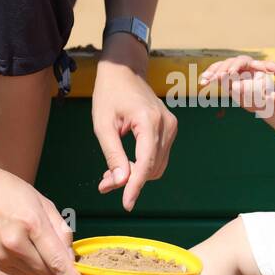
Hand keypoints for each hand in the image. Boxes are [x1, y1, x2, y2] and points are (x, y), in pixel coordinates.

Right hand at [0, 162, 94, 274]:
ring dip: (43, 264)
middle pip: (50, 272)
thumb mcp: (43, 202)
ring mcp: (2, 256)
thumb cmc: (10, 191)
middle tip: (52, 242)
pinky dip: (29, 264)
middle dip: (59, 264)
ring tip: (32, 239)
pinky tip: (22, 245)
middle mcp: (15, 245)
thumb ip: (61, 230)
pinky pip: (22, 273)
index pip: (59, 262)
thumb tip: (71, 257)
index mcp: (32, 225)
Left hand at [92, 40, 177, 211]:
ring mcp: (171, 127)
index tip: (126, 204)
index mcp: (149, 121)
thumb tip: (120, 182)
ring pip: (157, 165)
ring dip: (135, 175)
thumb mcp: (103, 124)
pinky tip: (123, 165)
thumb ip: (112, 154)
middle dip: (130, 181)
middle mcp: (166, 125)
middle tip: (104, 184)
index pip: (146, 163)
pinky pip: (158, 156)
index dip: (136, 186)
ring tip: (110, 175)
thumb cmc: (110, 93)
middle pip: (152, 168)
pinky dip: (142, 165)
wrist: (124, 70)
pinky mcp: (169, 129)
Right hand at [198, 55, 274, 116]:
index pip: (242, 60)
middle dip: (221, 71)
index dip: (236, 66)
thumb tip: (234, 87)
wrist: (263, 99)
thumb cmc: (266, 95)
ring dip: (212, 74)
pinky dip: (209, 77)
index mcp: (253, 64)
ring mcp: (232, 68)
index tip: (230, 73)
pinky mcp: (225, 75)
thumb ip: (249, 89)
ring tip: (204, 81)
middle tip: (215, 79)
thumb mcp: (261, 92)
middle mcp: (241, 64)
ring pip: (220, 67)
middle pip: (229, 62)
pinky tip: (202, 81)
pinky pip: (215, 73)